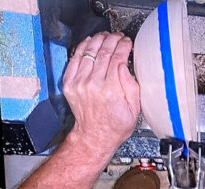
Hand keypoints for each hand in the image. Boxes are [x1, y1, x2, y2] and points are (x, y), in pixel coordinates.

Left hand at [62, 32, 141, 158]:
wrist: (95, 136)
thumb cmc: (115, 125)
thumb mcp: (134, 108)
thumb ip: (131, 85)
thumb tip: (125, 65)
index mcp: (111, 90)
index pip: (118, 58)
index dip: (124, 47)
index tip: (128, 43)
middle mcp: (93, 84)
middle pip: (103, 52)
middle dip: (113, 41)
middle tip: (119, 37)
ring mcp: (79, 83)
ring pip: (89, 52)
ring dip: (98, 40)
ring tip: (106, 36)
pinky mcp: (70, 83)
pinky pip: (75, 59)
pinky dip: (82, 48)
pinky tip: (90, 42)